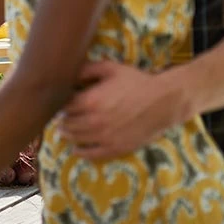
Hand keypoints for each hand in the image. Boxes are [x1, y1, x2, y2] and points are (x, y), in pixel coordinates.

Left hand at [59, 61, 185, 159]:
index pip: (63, 106)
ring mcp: (104, 137)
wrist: (163, 101)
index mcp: (90, 100)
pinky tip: (77, 149)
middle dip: (63, 119)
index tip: (61, 102)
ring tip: (64, 131)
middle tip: (62, 116)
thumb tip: (70, 73)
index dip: (60, 103)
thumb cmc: (136, 82)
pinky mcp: (115, 148)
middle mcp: (94, 121)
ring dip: (67, 134)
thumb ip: (87, 69)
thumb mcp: (111, 69)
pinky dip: (81, 152)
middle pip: (67, 124)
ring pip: (76, 139)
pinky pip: (91, 154)